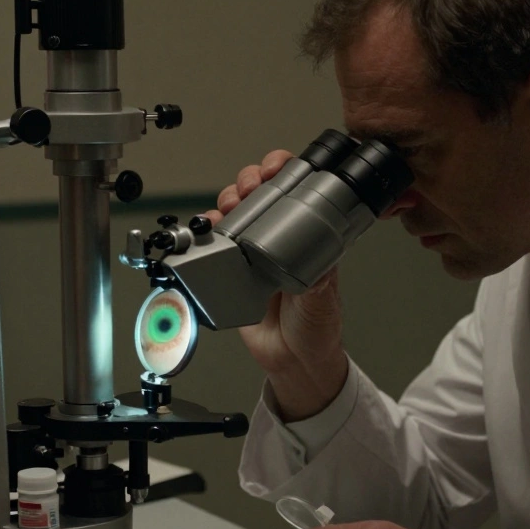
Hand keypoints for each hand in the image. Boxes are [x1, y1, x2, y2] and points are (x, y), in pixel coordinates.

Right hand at [208, 150, 347, 421]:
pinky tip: (206, 227)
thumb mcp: (323, 298)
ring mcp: (253, 252)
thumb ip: (320, 279)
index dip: (285, 170)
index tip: (275, 167)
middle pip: (261, 194)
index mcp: (307, 237)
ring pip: (236, 212)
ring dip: (228, 200)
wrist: (292, 361)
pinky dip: (206, 230)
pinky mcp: (231, 270)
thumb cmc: (316, 327)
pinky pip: (214, 242)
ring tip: (227, 206)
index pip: (297, 190)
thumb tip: (318, 257)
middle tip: (248, 187)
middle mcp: (278, 239)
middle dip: (251, 181)